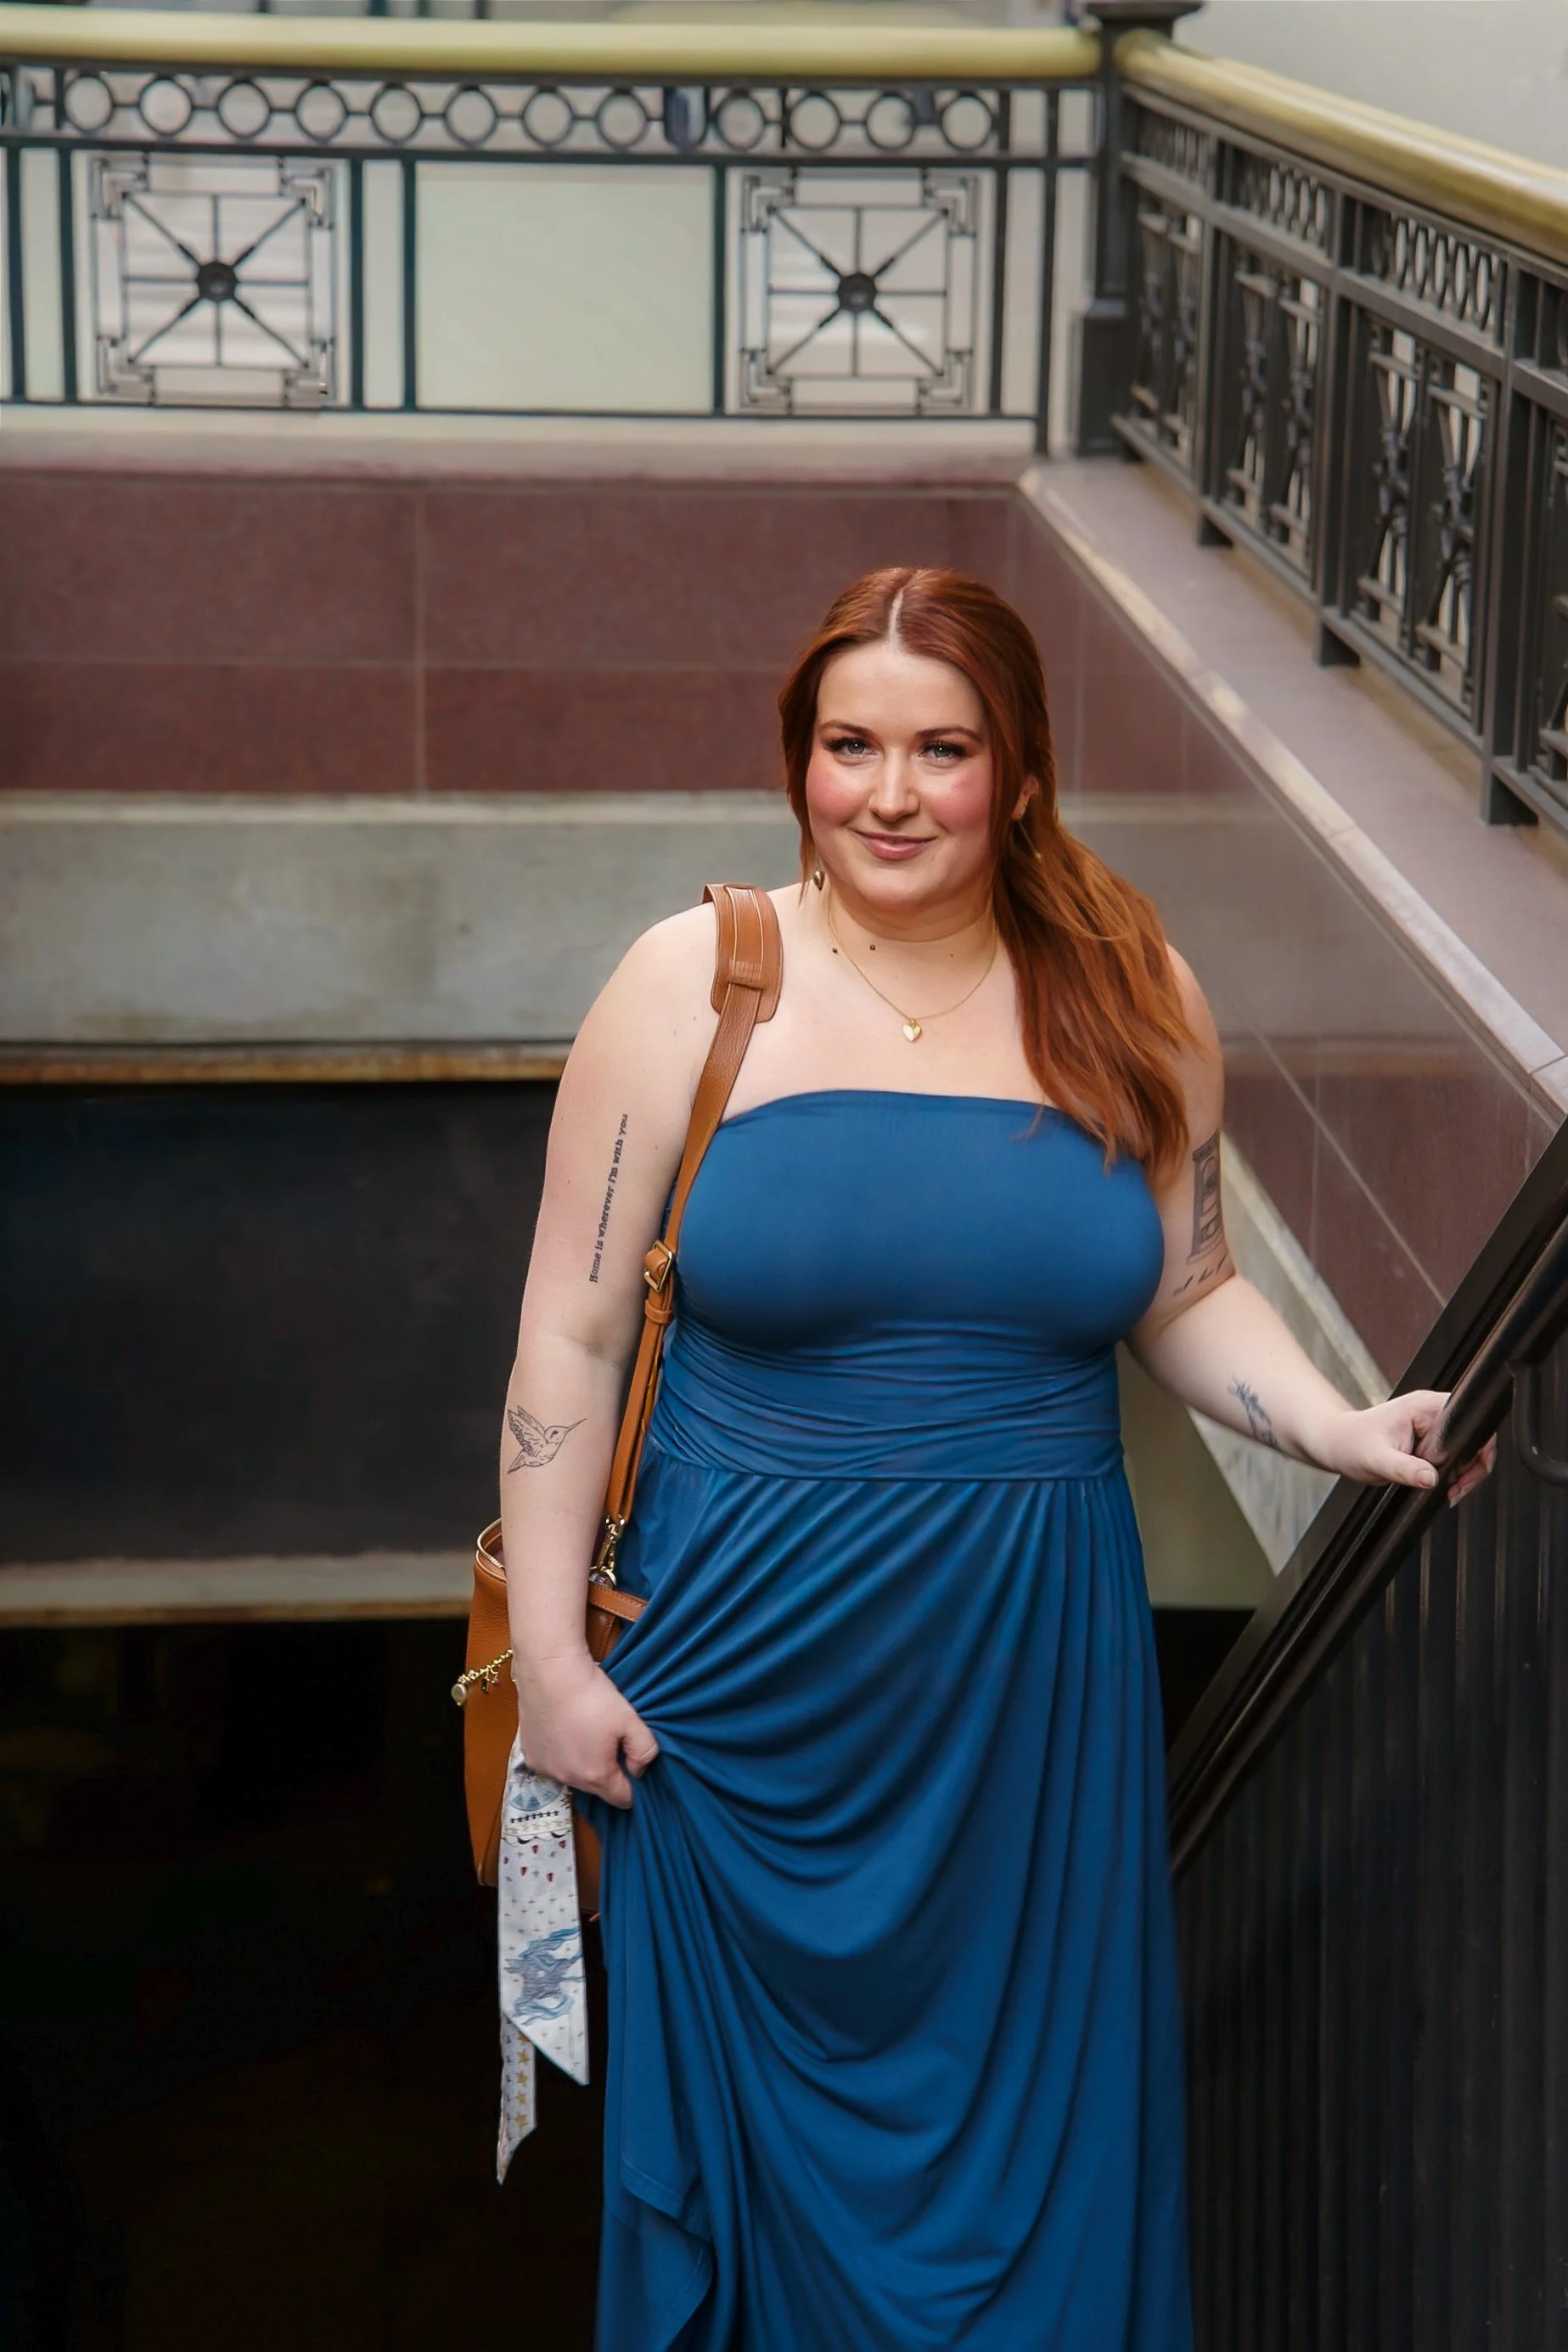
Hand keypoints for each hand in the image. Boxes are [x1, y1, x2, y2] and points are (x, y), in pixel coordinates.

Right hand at [515, 1651, 659, 1808]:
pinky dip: (561, 1753)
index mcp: (596, 1776)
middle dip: (607, 1770)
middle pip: (597, 1788)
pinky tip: (564, 1728)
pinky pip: (553, 1764)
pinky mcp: (530, 1756)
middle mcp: (568, 1780)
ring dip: (582, 1762)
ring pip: (573, 1776)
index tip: (630, 1759)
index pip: (623, 1799)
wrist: (551, 1672)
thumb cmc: (593, 1696)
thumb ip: (645, 1751)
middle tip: (609, 1739)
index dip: (633, 1782)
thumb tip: (638, 1769)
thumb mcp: (631, 1720)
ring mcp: (545, 1769)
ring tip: (585, 1730)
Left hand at [1313, 1390, 1497, 1503]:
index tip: (1463, 1475)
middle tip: (1454, 1490)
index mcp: (1425, 1407)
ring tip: (1446, 1490)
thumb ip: (1405, 1469)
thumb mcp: (1377, 1460)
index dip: (1478, 1448)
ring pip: (1466, 1448)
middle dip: (1470, 1467)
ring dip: (1462, 1472)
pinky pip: (1454, 1455)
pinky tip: (1440, 1485)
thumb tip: (1432, 1479)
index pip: (1470, 1419)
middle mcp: (1433, 1411)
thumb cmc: (1351, 1444)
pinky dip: (1452, 1473)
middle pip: (1475, 1437)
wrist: (1336, 1444)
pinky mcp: (1430, 1439)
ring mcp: (1433, 1425)